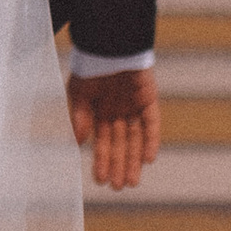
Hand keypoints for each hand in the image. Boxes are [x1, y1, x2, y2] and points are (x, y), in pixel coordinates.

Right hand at [68, 66, 159, 191]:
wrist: (110, 42)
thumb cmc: (90, 65)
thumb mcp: (79, 93)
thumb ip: (80, 117)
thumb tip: (79, 143)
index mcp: (99, 112)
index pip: (102, 142)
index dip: (102, 160)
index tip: (100, 181)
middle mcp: (117, 112)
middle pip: (120, 144)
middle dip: (119, 166)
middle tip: (119, 188)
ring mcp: (134, 107)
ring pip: (135, 139)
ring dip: (135, 160)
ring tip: (133, 181)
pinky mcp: (148, 99)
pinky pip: (151, 123)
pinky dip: (150, 140)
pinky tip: (148, 158)